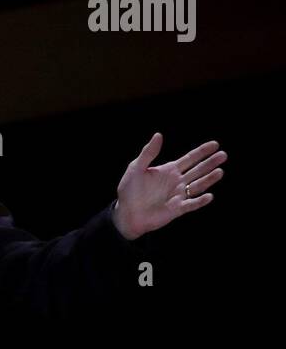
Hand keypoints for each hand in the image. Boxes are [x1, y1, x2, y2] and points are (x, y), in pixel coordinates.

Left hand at [111, 133, 227, 239]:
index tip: (215, 144)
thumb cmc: (129, 190)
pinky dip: (199, 201)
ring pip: (197, 186)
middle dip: (210, 163)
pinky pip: (190, 205)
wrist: (126, 214)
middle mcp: (177, 182)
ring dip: (208, 179)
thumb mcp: (136, 168)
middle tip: (223, 155)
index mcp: (170, 170)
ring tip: (220, 172)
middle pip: (198, 170)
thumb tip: (158, 135)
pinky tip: (209, 196)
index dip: (202, 152)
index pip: (190, 158)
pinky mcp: (176, 210)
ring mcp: (178, 196)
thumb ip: (148, 153)